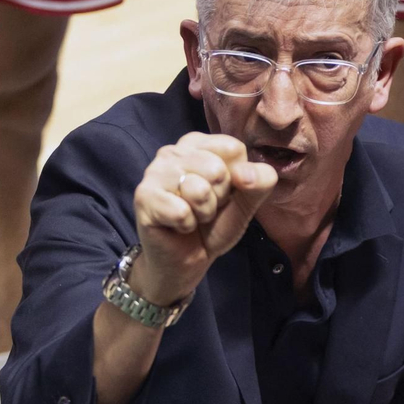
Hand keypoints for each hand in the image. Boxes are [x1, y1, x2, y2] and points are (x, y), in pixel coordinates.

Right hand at [131, 133, 277, 304]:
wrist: (188, 259)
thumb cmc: (214, 224)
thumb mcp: (247, 202)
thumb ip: (260, 181)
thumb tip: (245, 173)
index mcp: (198, 144)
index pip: (233, 148)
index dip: (236, 178)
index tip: (222, 192)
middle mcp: (173, 151)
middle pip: (216, 169)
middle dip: (218, 198)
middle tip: (204, 207)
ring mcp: (155, 171)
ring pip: (198, 190)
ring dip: (202, 213)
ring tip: (192, 215)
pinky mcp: (144, 196)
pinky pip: (181, 212)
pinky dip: (186, 225)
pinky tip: (177, 225)